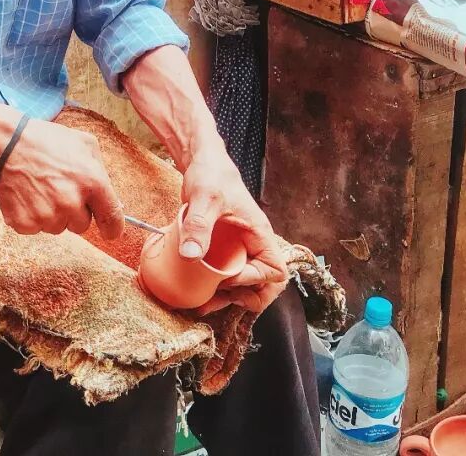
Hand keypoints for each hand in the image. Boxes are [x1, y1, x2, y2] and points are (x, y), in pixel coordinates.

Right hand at [0, 119, 124, 238]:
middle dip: (75, 211)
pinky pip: (37, 229)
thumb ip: (100, 170)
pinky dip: (33, 216)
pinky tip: (28, 195)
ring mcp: (47, 216)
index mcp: (92, 182)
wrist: (5, 144)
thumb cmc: (46, 141)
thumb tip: (109, 197)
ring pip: (58, 228)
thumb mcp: (83, 143)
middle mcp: (71, 203)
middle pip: (82, 225)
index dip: (112, 228)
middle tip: (59, 188)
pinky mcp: (26, 224)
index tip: (110, 231)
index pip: (112, 219)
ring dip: (53, 214)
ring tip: (41, 188)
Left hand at [179, 147, 288, 315]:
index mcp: (260, 234)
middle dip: (246, 299)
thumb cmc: (210, 174)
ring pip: (247, 285)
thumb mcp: (204, 199)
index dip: (254, 280)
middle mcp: (254, 244)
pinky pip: (229, 275)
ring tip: (204, 303)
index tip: (227, 276)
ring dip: (230, 299)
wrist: (201, 162)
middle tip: (219, 299)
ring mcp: (240, 249)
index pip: (274, 271)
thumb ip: (198, 226)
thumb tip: (191, 258)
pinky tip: (197, 290)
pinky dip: (217, 288)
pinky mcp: (225, 250)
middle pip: (267, 285)